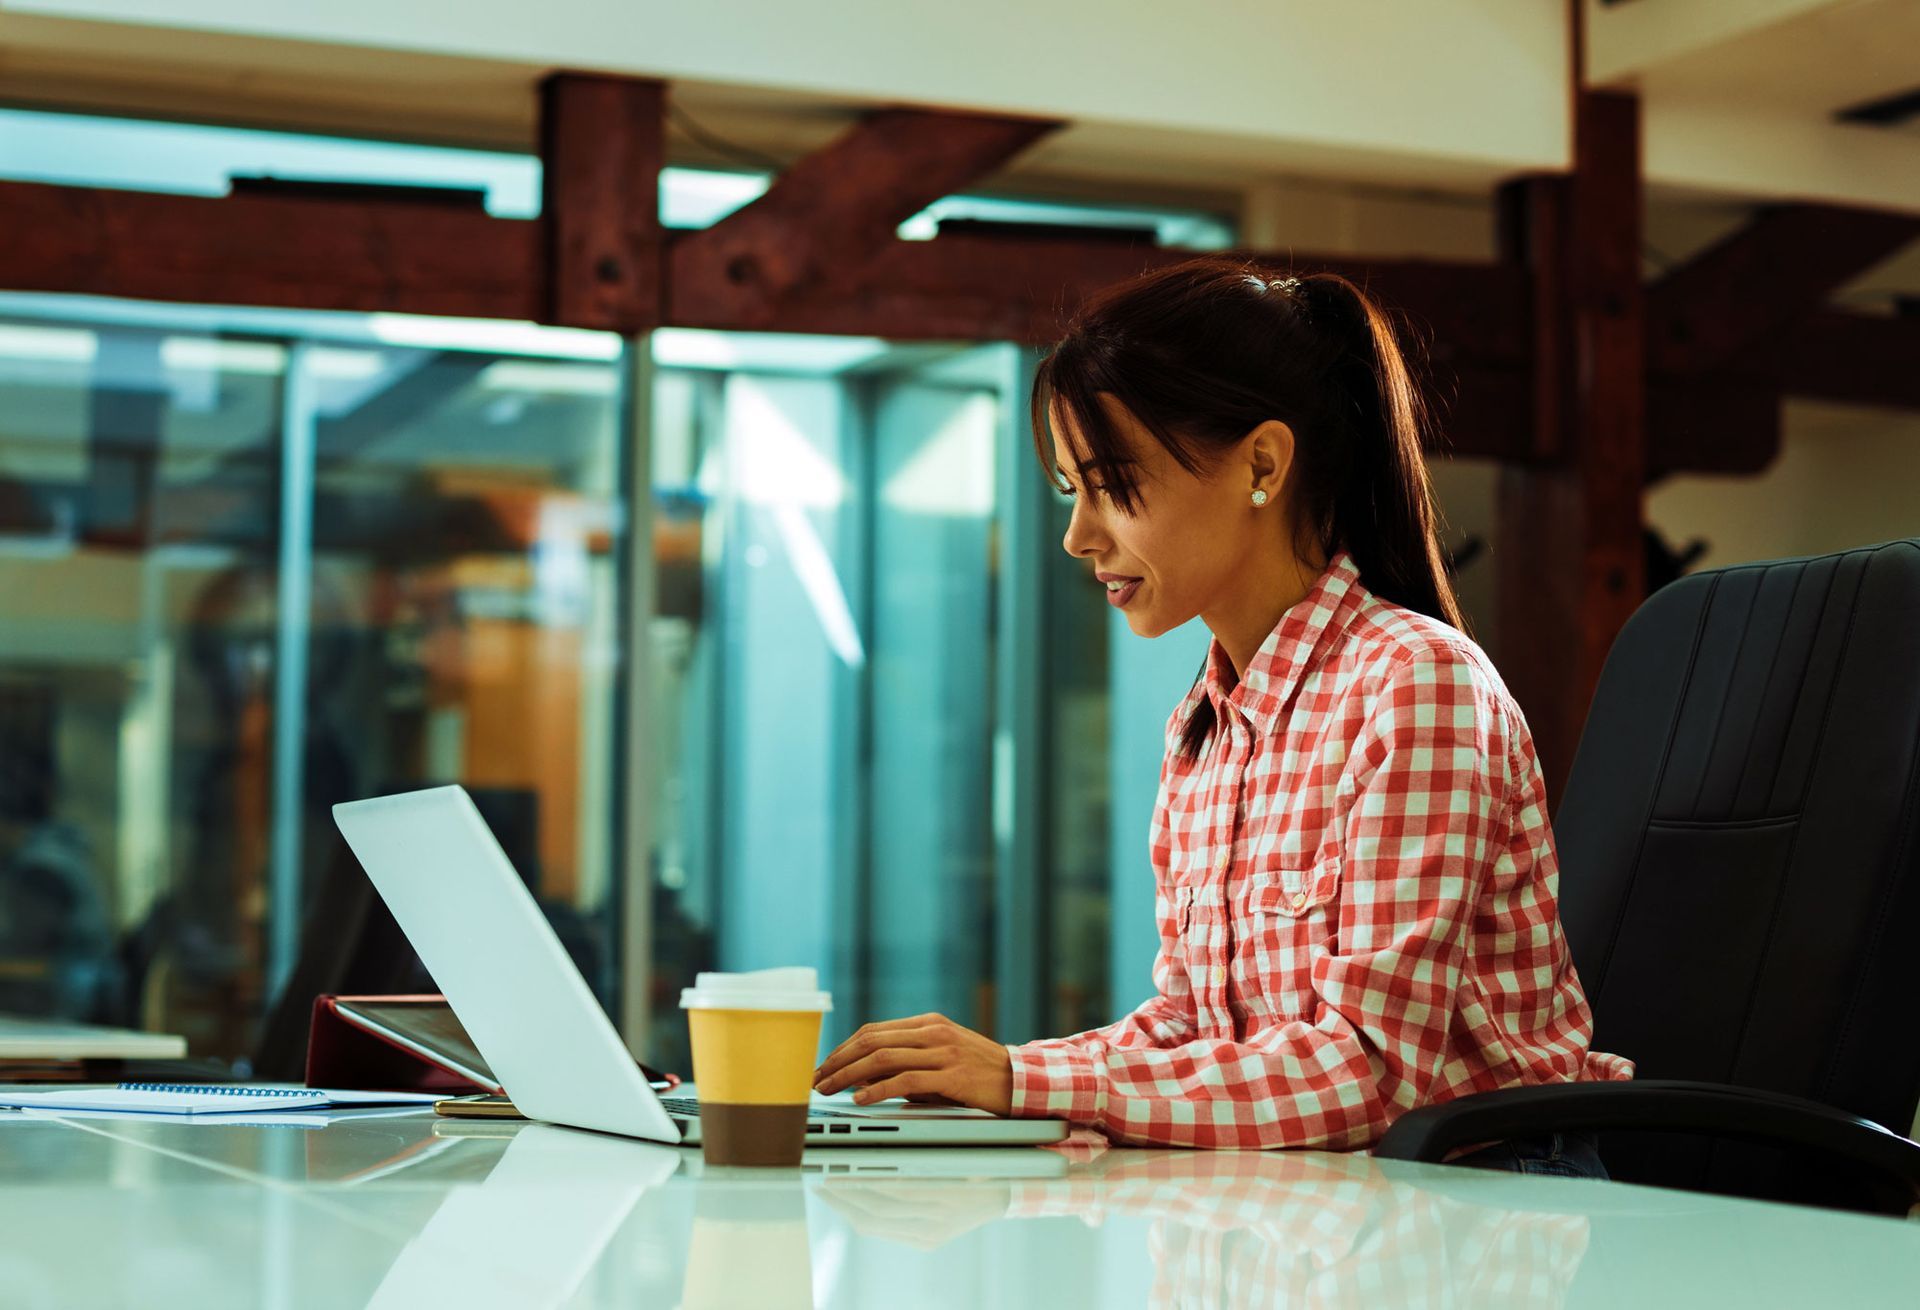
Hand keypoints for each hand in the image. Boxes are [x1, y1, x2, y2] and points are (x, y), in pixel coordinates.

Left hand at [811, 1013, 1013, 1115]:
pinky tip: (861, 1098)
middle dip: (837, 1061)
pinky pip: (905, 1080)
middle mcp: (933, 1032)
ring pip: (882, 1057)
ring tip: (829, 1090)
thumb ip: (907, 1063)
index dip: (843, 1049)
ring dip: (849, 1075)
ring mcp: (943, 1051)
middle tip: (816, 1080)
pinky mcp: (953, 1075)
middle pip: (871, 1040)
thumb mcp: (941, 1060)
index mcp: (928, 1024)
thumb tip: (865, 1077)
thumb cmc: (980, 1074)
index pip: (873, 1031)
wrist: (1023, 1081)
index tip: (824, 1066)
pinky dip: (878, 1089)